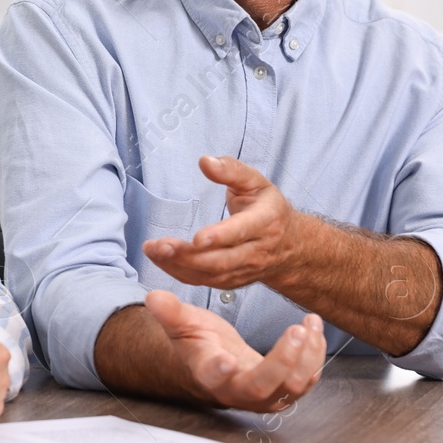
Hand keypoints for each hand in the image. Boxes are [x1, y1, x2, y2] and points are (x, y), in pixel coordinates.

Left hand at [143, 155, 303, 289]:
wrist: (290, 246)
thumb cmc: (268, 209)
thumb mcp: (256, 183)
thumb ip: (231, 170)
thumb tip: (205, 161)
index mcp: (265, 222)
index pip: (242, 231)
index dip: (220, 236)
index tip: (197, 238)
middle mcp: (256, 250)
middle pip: (221, 260)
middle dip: (188, 256)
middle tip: (160, 246)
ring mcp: (244, 270)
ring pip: (210, 274)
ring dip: (178, 265)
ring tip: (153, 250)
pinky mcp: (231, 281)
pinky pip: (203, 281)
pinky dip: (179, 273)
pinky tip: (160, 260)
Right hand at [145, 290, 324, 411]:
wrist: (220, 362)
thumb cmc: (202, 343)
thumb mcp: (183, 323)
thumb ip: (170, 311)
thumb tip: (153, 296)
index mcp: (209, 373)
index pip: (213, 376)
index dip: (219, 370)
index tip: (226, 359)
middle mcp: (237, 390)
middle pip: (262, 386)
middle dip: (283, 360)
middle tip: (294, 331)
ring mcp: (264, 395)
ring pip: (292, 386)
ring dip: (307, 355)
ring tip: (309, 324)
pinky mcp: (285, 391)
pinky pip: (307, 380)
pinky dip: (315, 356)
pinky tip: (314, 330)